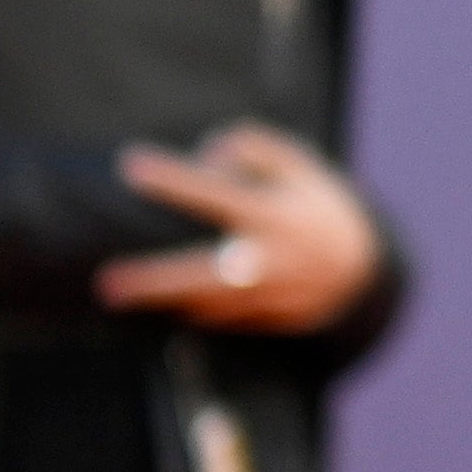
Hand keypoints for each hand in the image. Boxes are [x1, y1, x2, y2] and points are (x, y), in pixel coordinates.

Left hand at [100, 125, 384, 335]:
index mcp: (277, 215)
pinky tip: (171, 301)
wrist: (364, 271)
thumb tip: (208, 155)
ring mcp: (273, 297)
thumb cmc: (317, 209)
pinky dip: (195, 309)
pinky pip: (222, 320)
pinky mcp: (270, 321)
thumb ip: (256, 149)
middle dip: (153, 281)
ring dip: (165, 298)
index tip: (131, 165)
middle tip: (107, 283)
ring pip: (206, 304)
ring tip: (122, 291)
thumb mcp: (301, 167)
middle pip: (201, 275)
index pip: (216, 195)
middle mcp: (272, 259)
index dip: (174, 180)